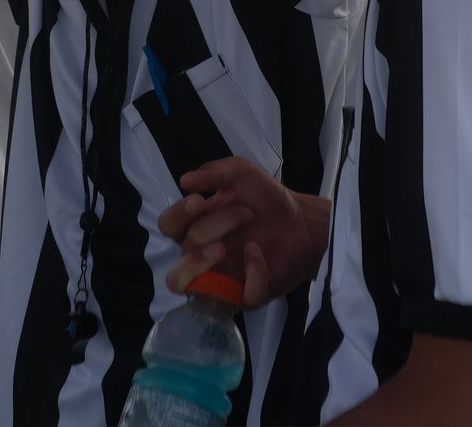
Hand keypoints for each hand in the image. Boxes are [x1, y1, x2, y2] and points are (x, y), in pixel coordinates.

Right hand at [157, 158, 324, 308]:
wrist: (302, 221)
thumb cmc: (264, 198)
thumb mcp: (241, 173)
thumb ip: (214, 172)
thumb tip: (184, 180)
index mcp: (196, 225)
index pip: (168, 225)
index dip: (178, 214)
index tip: (200, 201)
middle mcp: (202, 255)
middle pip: (183, 251)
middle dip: (206, 231)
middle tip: (241, 215)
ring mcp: (222, 278)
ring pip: (194, 290)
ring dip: (201, 268)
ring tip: (223, 249)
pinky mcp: (246, 295)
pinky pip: (238, 299)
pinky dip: (250, 276)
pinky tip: (258, 255)